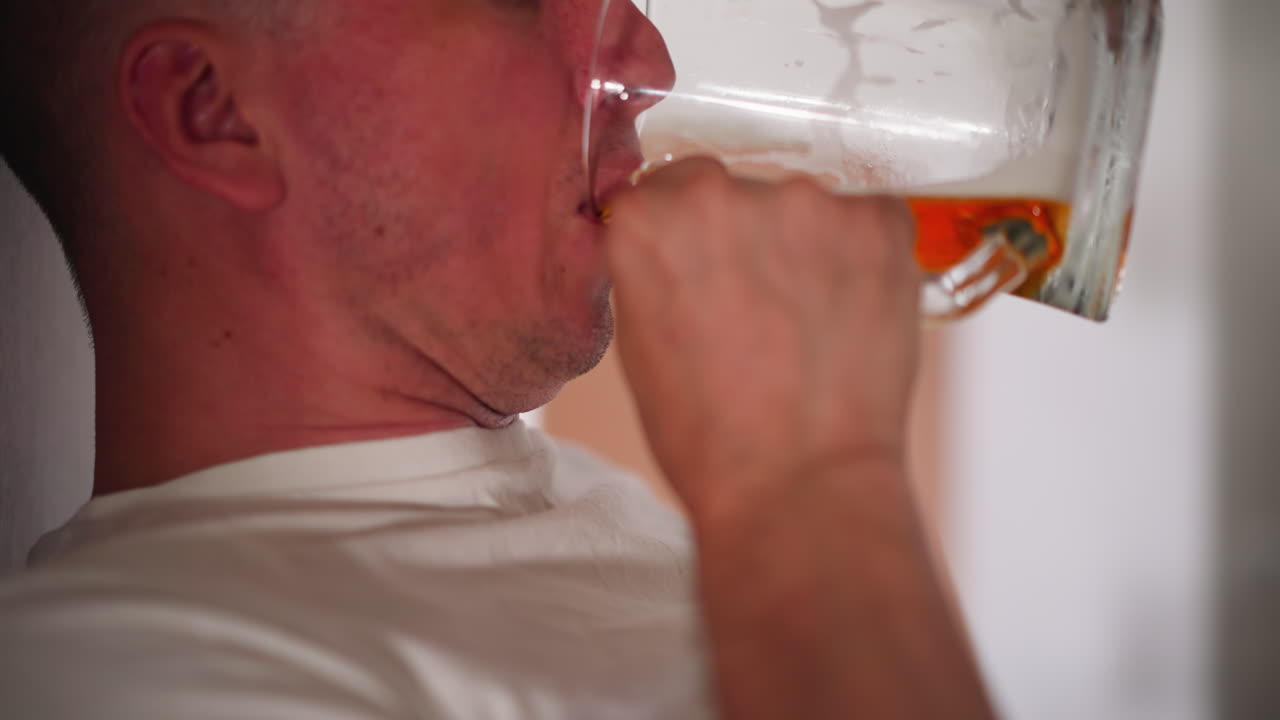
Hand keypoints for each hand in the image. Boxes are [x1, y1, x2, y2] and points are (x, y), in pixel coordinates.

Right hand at [605, 158, 921, 514]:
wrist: (801, 486)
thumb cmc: (712, 439)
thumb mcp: (642, 342)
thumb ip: (656, 270)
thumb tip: (685, 245)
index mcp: (649, 222)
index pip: (665, 192)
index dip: (689, 237)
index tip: (705, 270)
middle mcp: (721, 196)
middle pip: (735, 193)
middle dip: (747, 240)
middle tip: (760, 310)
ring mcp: (806, 203)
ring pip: (803, 209)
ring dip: (806, 249)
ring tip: (810, 326)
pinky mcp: (877, 222)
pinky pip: (868, 222)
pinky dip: (863, 259)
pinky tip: (850, 319)